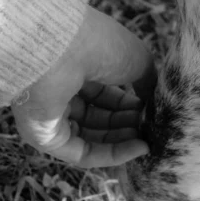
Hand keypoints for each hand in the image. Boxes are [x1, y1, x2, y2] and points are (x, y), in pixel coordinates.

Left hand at [11, 7, 156, 168]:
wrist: (62, 48)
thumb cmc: (100, 46)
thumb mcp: (137, 60)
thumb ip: (148, 83)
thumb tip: (152, 102)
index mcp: (77, 70)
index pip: (106, 96)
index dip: (132, 106)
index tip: (154, 111)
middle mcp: (62, 93)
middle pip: (100, 119)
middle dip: (130, 125)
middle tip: (153, 128)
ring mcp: (52, 117)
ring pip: (94, 139)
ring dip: (125, 141)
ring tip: (150, 139)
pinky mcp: (46, 137)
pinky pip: (83, 153)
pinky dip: (113, 154)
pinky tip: (140, 148)